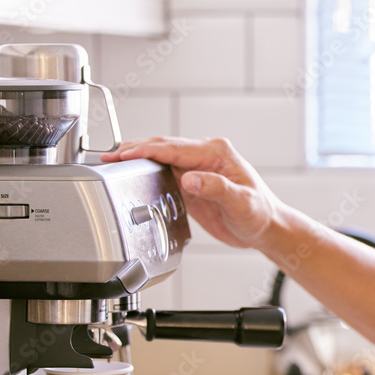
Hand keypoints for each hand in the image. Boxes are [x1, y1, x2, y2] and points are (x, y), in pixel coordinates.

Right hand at [102, 137, 280, 249]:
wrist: (265, 228)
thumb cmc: (259, 214)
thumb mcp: (241, 202)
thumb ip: (216, 188)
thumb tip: (190, 179)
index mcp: (217, 153)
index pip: (174, 147)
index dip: (147, 150)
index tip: (125, 154)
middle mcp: (206, 155)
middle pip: (163, 147)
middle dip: (134, 150)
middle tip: (109, 157)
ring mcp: (198, 167)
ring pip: (161, 157)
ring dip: (137, 158)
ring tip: (113, 162)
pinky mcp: (193, 182)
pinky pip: (165, 172)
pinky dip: (146, 170)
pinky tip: (132, 173)